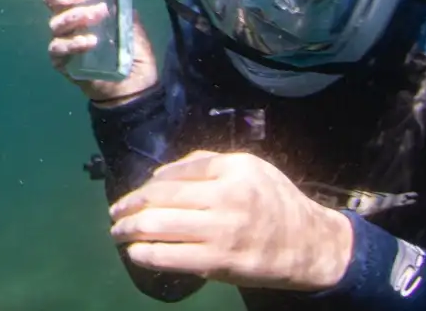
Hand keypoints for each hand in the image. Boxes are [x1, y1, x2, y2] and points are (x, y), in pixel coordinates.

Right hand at [43, 0, 157, 102]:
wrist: (132, 88)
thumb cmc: (130, 56)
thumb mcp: (132, 28)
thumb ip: (123, 11)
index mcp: (81, 10)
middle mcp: (68, 23)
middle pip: (52, 1)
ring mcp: (62, 42)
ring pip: (55, 23)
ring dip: (76, 16)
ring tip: (98, 15)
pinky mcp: (61, 62)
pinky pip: (58, 48)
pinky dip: (73, 42)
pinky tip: (90, 42)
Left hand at [108, 151, 353, 290]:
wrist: (310, 246)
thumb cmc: (275, 203)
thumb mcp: (251, 168)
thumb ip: (208, 163)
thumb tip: (161, 174)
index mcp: (233, 169)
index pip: (176, 172)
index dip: (148, 184)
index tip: (136, 193)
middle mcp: (226, 197)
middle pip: (159, 198)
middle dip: (129, 206)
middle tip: (115, 212)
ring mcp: (222, 232)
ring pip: (158, 226)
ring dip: (129, 229)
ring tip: (118, 232)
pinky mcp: (220, 262)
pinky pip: (171, 256)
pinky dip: (145, 253)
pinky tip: (136, 251)